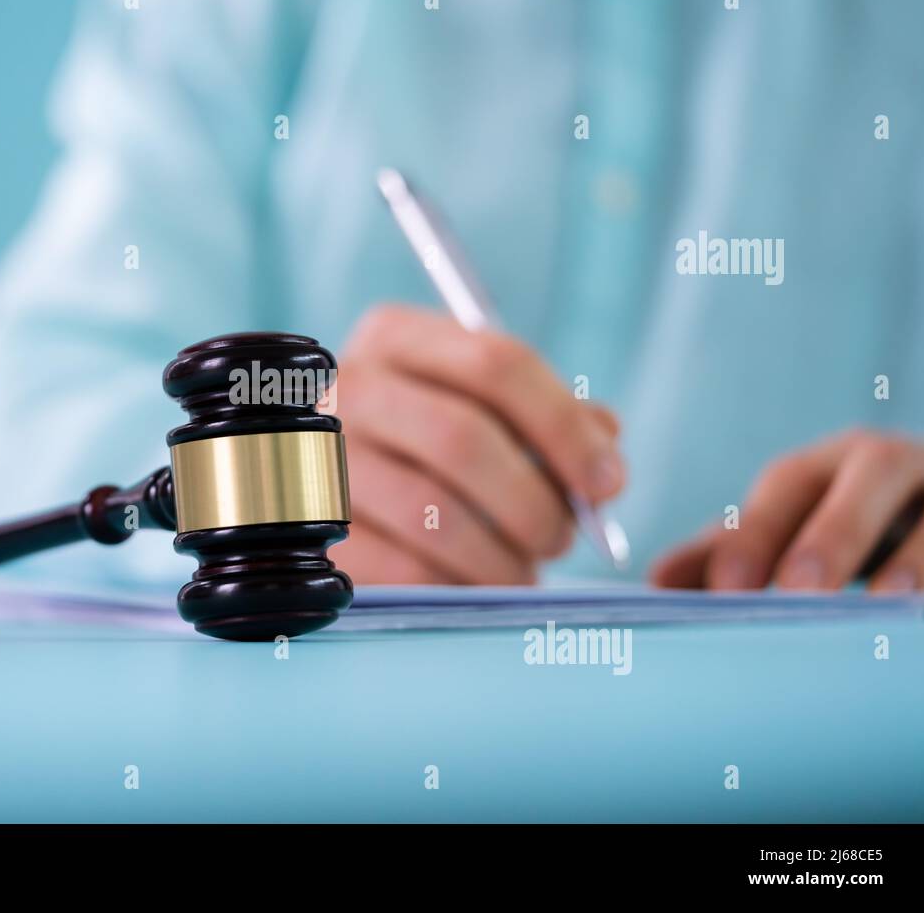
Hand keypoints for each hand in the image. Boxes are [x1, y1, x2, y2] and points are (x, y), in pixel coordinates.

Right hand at [328, 304, 625, 584]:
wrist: (328, 480)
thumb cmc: (427, 439)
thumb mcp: (482, 404)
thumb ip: (552, 418)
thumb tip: (605, 458)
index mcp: (396, 337)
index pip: (496, 364)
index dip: (564, 427)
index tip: (608, 482)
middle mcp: (348, 387)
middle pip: (463, 439)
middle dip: (535, 501)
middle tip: (563, 538)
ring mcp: (320, 460)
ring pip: (435, 514)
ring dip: (503, 557)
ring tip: (523, 570)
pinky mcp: (314, 532)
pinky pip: (406, 570)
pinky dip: (459, 586)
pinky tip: (473, 584)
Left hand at [651, 429, 923, 592]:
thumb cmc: (852, 528)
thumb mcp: (794, 532)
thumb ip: (733, 554)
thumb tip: (657, 582)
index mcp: (831, 464)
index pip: (788, 484)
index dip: (757, 533)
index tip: (725, 589)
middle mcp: (893, 463)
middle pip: (870, 474)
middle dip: (835, 531)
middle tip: (799, 590)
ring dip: (918, 553)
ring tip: (890, 600)